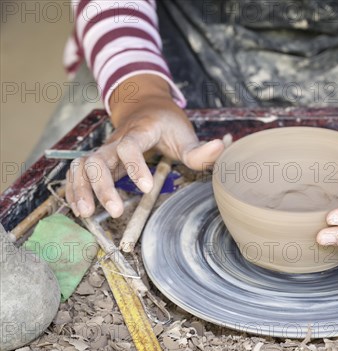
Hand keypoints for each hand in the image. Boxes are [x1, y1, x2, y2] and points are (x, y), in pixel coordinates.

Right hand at [66, 74, 223, 217]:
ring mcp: (105, 149)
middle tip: (114, 210)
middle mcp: (117, 140)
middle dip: (103, 185)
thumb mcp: (185, 134)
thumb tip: (221, 148)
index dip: (134, 166)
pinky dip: (75, 187)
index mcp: (141, 131)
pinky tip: (79, 206)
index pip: (130, 146)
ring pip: (84, 165)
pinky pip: (79, 170)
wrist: (145, 107)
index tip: (144, 188)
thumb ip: (200, 149)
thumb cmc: (167, 123)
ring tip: (86, 213)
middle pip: (99, 158)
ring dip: (82, 188)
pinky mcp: (99, 159)